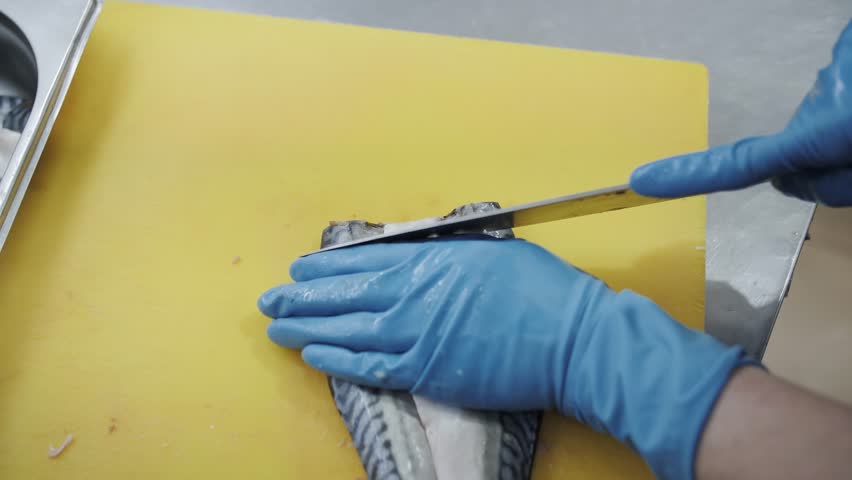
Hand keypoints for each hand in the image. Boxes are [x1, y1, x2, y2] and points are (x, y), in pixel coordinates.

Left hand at [258, 237, 754, 479]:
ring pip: (347, 332)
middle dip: (301, 298)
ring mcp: (415, 337)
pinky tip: (314, 357)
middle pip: (343, 296)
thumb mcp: (488, 249)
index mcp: (427, 260)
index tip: (299, 269)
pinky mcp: (426, 372)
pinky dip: (338, 362)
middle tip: (269, 300)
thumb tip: (412, 253)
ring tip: (276, 328)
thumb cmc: (537, 288)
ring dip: (307, 329)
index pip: (360, 261)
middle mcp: (411, 296)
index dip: (325, 267)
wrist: (568, 338)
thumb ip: (444, 252)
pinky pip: (371, 367)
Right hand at [630, 21, 851, 205]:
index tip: (642, 181)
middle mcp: (812, 100)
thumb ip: (830, 185)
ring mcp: (829, 70)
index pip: (739, 165)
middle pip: (794, 147)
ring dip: (842, 127)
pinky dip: (850, 102)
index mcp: (818, 134)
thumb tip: (786, 181)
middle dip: (816, 157)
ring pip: (820, 120)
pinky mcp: (844, 50)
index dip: (688, 176)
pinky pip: (837, 90)